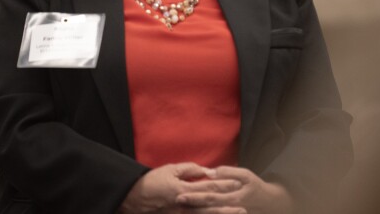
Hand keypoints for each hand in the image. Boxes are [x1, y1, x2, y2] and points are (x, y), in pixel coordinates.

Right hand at [118, 163, 244, 212]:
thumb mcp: (171, 169)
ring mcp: (182, 213)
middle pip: (210, 205)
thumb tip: (207, 171)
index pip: (209, 187)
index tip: (238, 185)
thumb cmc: (153, 180)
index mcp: (184, 189)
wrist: (136, 197)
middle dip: (227, 207)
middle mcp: (185, 204)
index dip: (224, 186)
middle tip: (244, 207)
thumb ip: (190, 170)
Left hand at [176, 166, 293, 213]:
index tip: (180, 194)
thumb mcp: (246, 175)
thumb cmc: (255, 187)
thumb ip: (229, 172)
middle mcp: (231, 207)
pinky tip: (192, 213)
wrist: (270, 205)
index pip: (211, 195)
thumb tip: (211, 172)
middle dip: (191, 206)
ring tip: (180, 209)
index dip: (195, 195)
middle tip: (176, 202)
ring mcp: (231, 213)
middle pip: (207, 208)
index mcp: (234, 195)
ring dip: (195, 213)